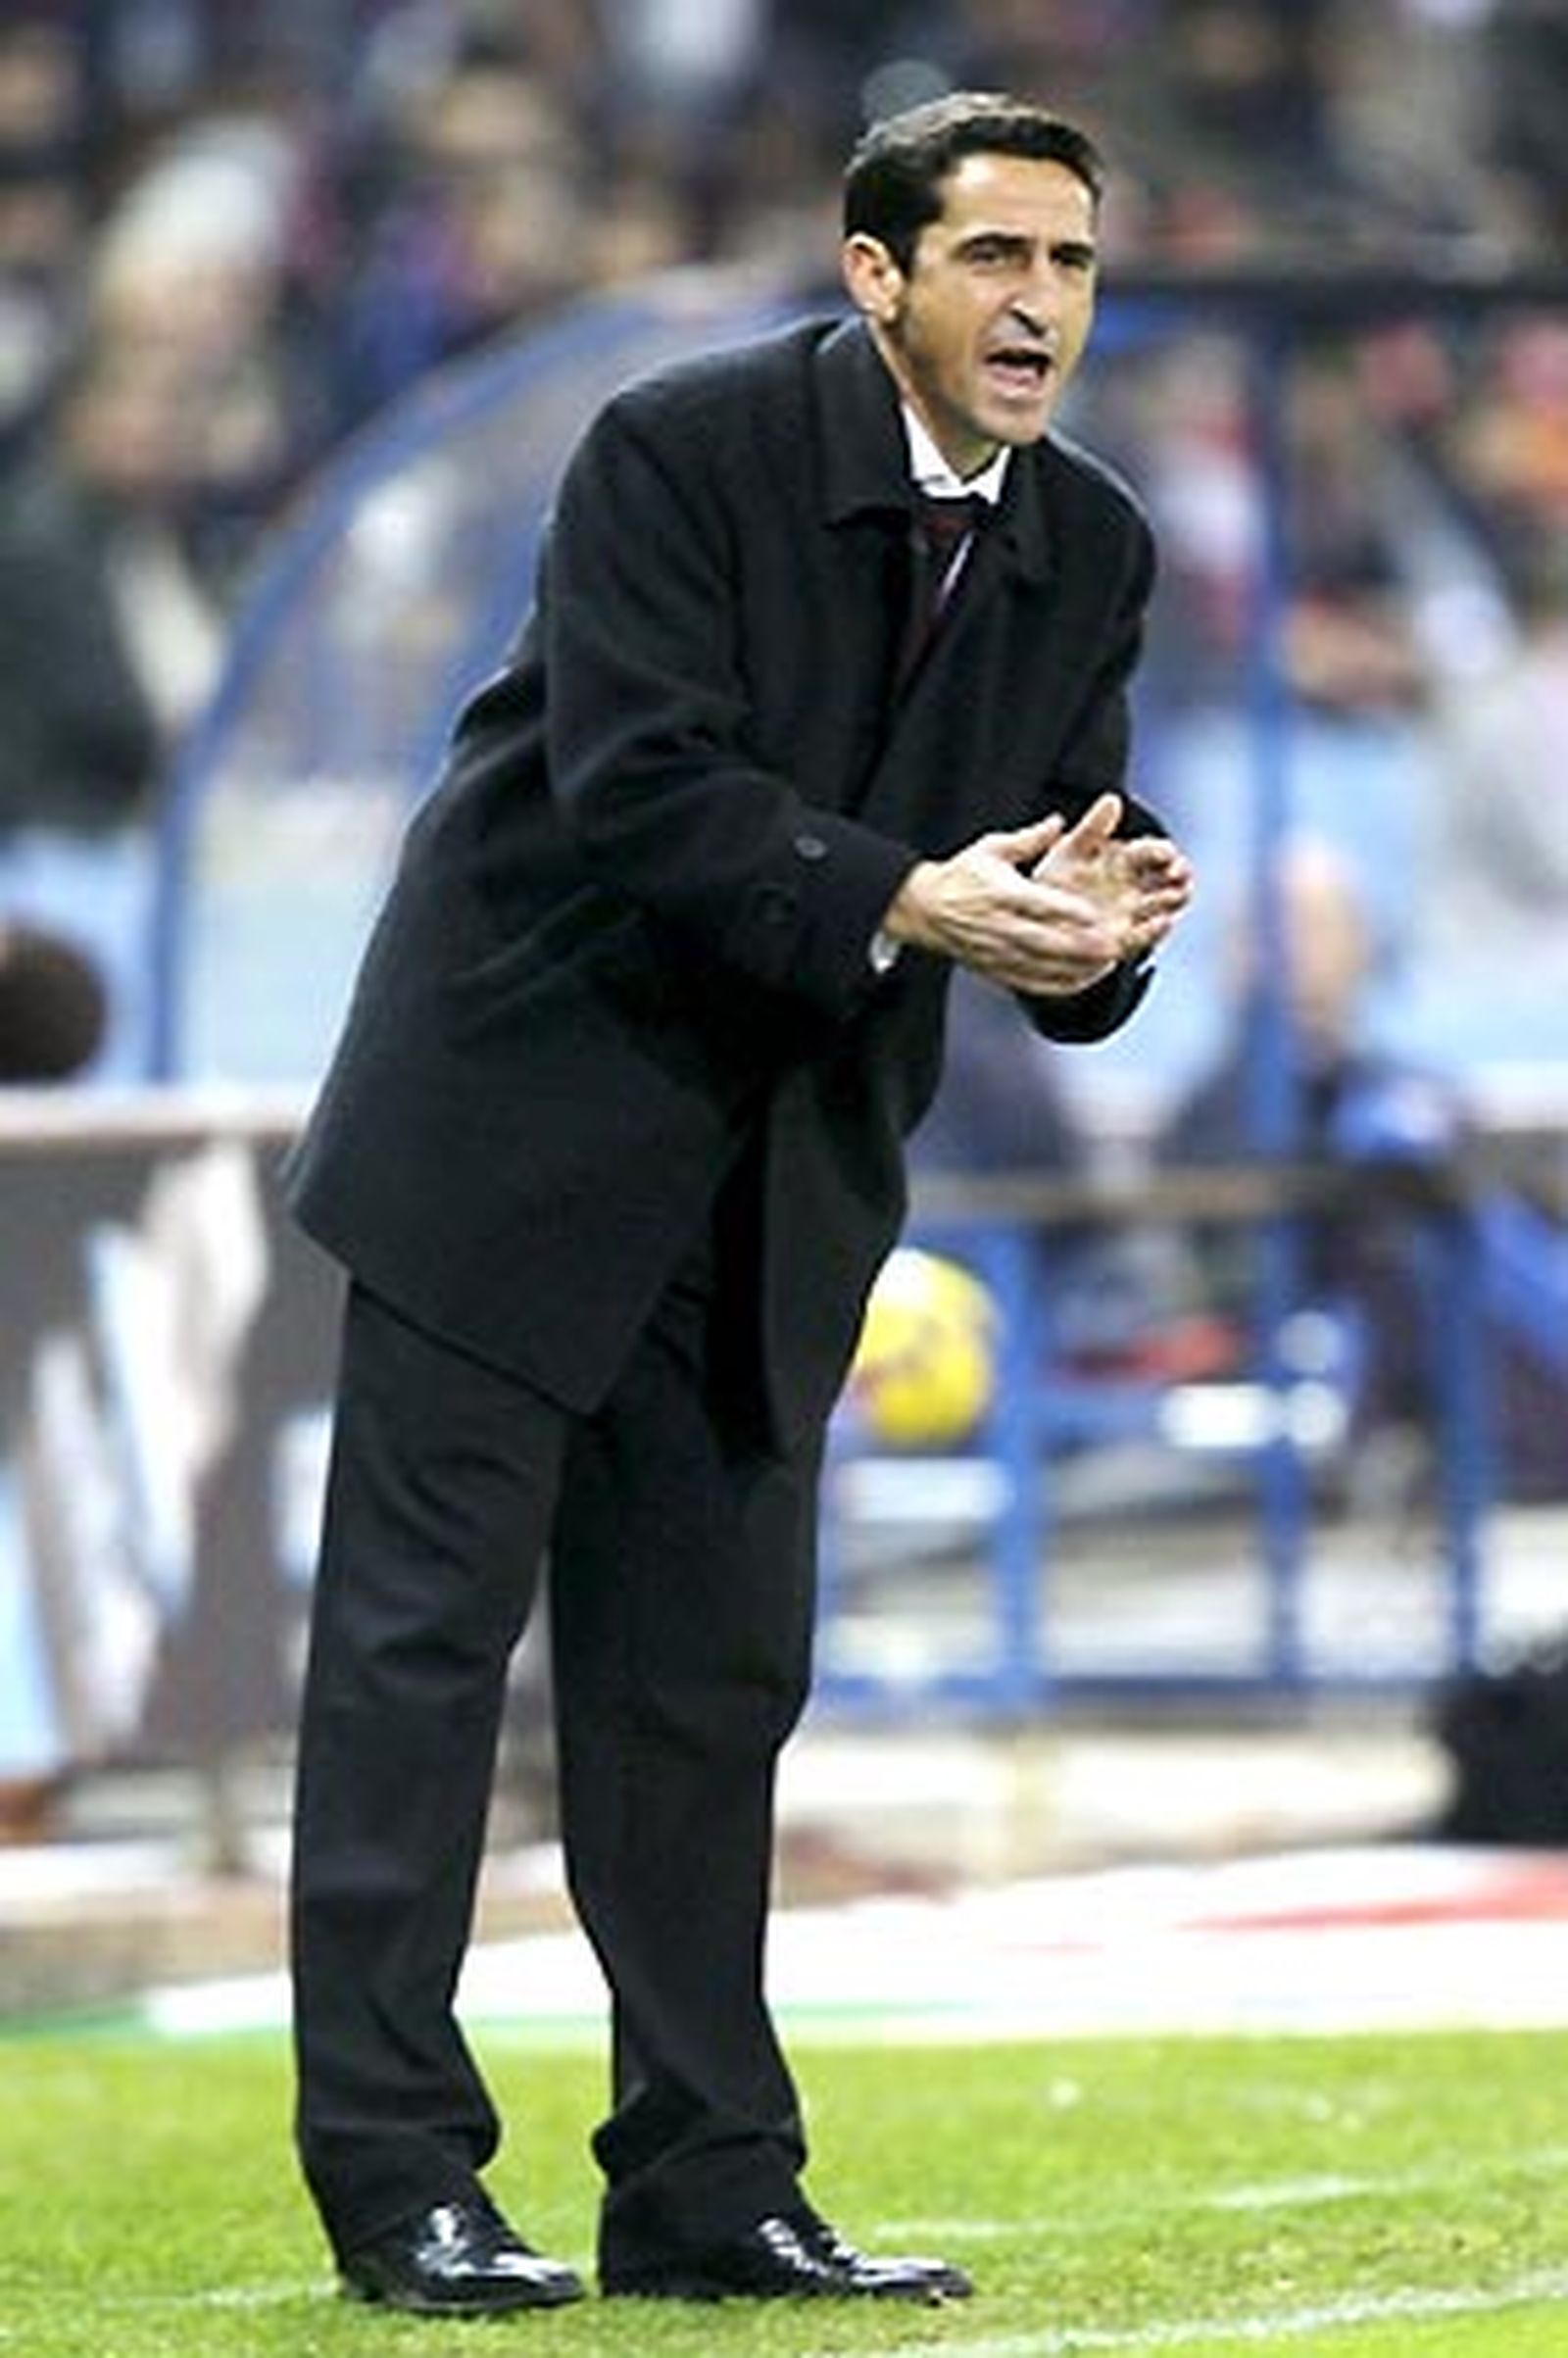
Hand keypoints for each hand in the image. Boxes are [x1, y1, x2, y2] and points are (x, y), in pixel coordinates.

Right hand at [881, 809, 1128, 994]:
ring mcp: (997, 952)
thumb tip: (1059, 823)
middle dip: (1081, 946)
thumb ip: (1029, 838)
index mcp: (1001, 893)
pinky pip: (1030, 983)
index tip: (1095, 914)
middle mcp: (1000, 926)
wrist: (923, 909)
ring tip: (1106, 963)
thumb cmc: (960, 876)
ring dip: (1076, 967)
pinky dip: (1057, 985)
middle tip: (1113, 945)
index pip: (1038, 904)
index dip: (1068, 912)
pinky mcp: (995, 970)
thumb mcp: (990, 848)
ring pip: (1042, 966)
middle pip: (1045, 941)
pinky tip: (1082, 981)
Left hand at [1032, 793, 1193, 963]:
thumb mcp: (1071, 851)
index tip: (1165, 855)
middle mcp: (1138, 886)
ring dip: (1174, 899)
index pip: (1159, 852)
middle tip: (1175, 875)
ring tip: (1171, 895)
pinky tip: (1162, 921)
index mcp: (1128, 860)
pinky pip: (1147, 935)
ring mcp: (1134, 913)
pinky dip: (1157, 928)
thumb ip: (1092, 828)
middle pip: (1175, 878)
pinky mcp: (1125, 940)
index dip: (1166, 853)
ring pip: (1168, 905)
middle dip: (1181, 875)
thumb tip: (1112, 799)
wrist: (1037, 917)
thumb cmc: (1057, 879)